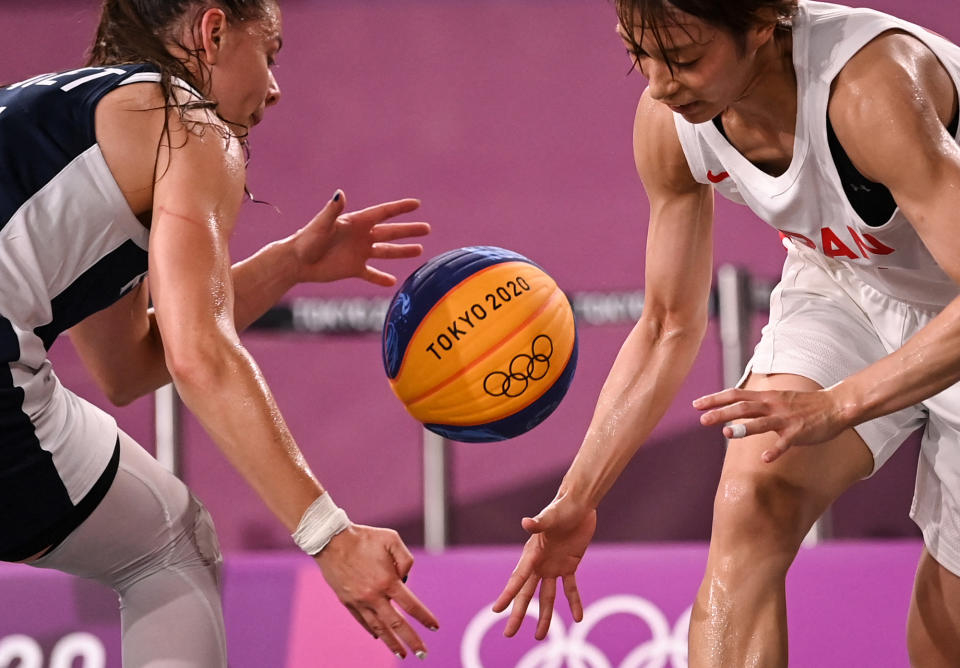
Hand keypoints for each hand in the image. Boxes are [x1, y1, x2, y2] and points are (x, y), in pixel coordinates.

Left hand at [291, 190, 429, 285]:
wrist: (296, 262)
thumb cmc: (306, 240)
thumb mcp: (321, 225)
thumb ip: (332, 210)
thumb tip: (340, 193)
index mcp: (356, 222)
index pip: (383, 213)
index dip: (400, 208)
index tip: (416, 204)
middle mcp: (360, 236)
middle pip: (390, 232)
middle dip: (408, 231)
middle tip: (427, 229)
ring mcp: (358, 253)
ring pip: (385, 251)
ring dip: (401, 251)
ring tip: (419, 251)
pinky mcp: (353, 268)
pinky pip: (371, 274)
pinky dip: (381, 278)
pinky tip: (392, 282)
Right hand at [315, 524, 438, 658]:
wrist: (331, 540)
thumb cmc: (364, 537)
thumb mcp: (392, 539)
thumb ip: (406, 559)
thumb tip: (406, 578)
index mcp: (388, 581)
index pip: (411, 605)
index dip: (424, 618)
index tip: (434, 628)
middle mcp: (374, 595)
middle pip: (397, 624)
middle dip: (411, 640)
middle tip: (423, 654)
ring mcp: (359, 601)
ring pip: (379, 628)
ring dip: (392, 642)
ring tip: (402, 654)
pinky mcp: (347, 602)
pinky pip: (363, 621)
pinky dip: (373, 630)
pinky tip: (380, 637)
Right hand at [492, 494, 596, 639]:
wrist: (578, 503)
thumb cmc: (562, 507)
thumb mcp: (551, 515)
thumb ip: (539, 522)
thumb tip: (526, 522)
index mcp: (532, 553)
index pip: (518, 578)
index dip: (507, 595)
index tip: (496, 610)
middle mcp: (539, 563)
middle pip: (526, 593)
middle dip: (518, 613)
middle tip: (508, 634)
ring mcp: (553, 566)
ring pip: (546, 596)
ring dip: (544, 616)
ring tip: (539, 637)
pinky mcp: (569, 565)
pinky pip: (570, 588)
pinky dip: (574, 602)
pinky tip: (578, 617)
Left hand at [693, 386, 849, 462]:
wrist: (834, 405)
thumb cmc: (803, 404)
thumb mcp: (776, 398)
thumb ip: (756, 403)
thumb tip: (734, 407)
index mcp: (766, 397)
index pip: (735, 395)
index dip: (715, 399)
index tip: (696, 404)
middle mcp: (773, 406)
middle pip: (743, 407)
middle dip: (722, 413)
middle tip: (702, 420)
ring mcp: (785, 419)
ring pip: (762, 422)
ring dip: (744, 428)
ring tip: (726, 434)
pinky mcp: (799, 432)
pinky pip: (785, 443)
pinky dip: (775, 451)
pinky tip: (764, 459)